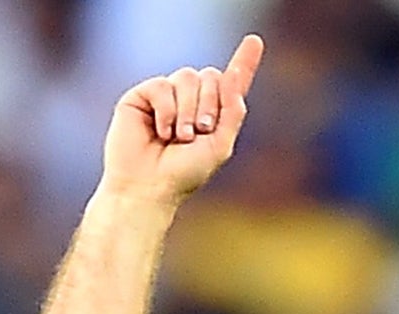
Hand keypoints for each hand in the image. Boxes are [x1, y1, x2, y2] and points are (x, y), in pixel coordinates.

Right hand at [99, 34, 263, 207]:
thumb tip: (233, 75)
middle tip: (199, 132)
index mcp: (213, 113)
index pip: (230, 82)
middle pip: (211, 76)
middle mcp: (191, 99)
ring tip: (180, 137)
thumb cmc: (184, 173)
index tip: (255, 41)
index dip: (244, 62)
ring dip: (188, 110)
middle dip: (210, 104)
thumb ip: (232, 112)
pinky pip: (162, 85)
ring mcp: (167, 95)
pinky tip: (160, 132)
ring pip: (188, 76)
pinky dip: (166, 111)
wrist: (149, 187)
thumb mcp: (220, 146)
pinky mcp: (143, 95)